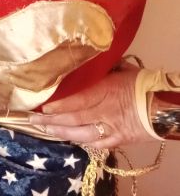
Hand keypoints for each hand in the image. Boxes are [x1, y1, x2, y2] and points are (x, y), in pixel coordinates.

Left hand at [29, 65, 153, 148]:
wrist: (164, 107)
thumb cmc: (142, 83)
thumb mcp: (120, 68)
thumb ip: (101, 66)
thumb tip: (86, 54)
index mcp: (105, 91)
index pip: (77, 100)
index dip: (58, 106)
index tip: (42, 106)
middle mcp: (105, 112)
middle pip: (75, 118)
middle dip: (53, 120)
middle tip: (34, 120)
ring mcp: (111, 128)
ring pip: (82, 134)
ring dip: (62, 132)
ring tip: (46, 130)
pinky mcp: (119, 140)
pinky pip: (97, 143)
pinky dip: (82, 141)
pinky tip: (70, 139)